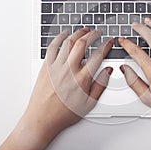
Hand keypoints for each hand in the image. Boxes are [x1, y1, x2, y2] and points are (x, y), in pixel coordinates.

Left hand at [0, 28, 113, 149]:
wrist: (42, 119)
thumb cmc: (64, 114)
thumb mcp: (89, 104)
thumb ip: (100, 85)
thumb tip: (108, 71)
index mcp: (82, 79)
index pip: (98, 55)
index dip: (106, 45)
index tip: (109, 41)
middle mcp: (69, 70)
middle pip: (83, 43)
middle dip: (93, 34)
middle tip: (97, 32)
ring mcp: (56, 66)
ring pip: (68, 42)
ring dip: (78, 33)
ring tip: (84, 30)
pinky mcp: (46, 66)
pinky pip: (52, 47)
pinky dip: (59, 38)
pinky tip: (64, 34)